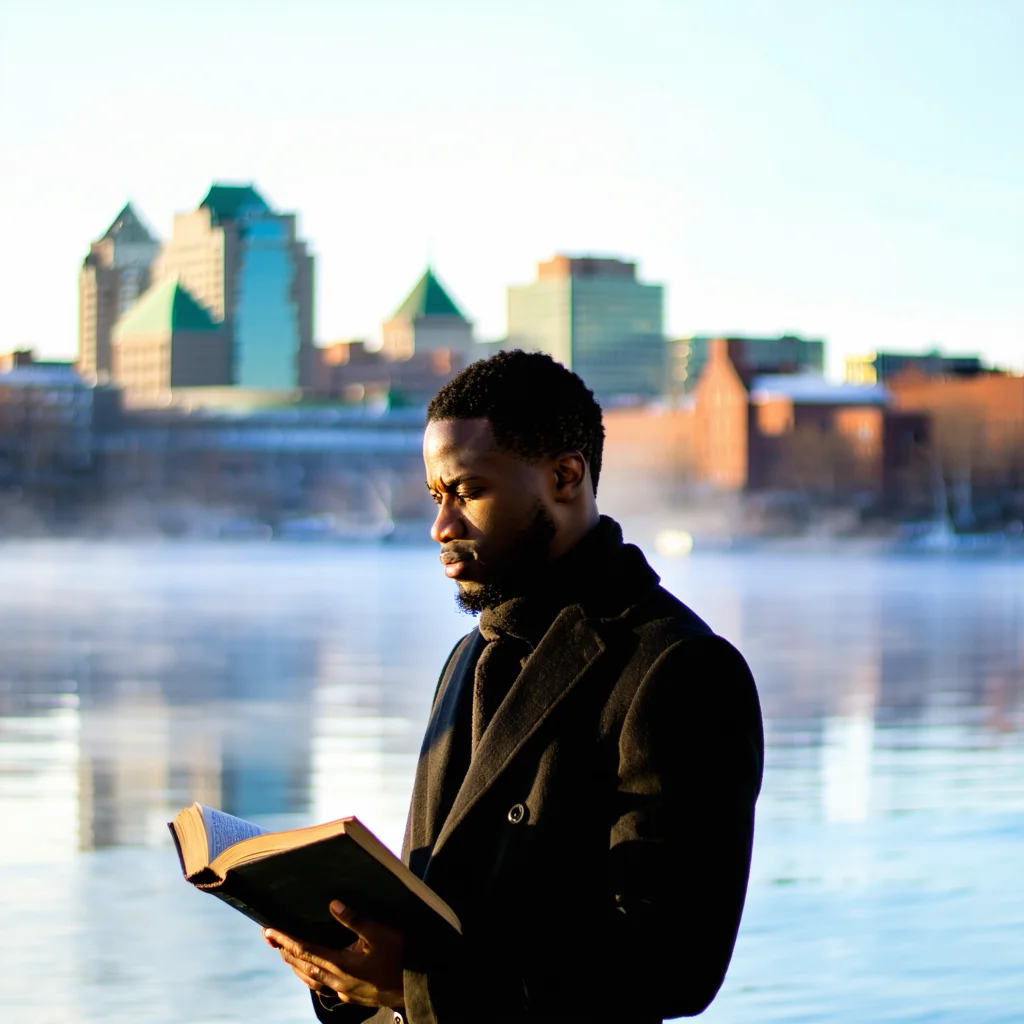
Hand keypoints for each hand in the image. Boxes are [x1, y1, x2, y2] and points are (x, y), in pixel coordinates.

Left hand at [264, 901, 405, 1009]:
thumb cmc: (400, 958)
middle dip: (285, 951)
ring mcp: (343, 991)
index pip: (306, 949)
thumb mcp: (381, 933)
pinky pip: (322, 987)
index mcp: (341, 964)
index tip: (269, 931)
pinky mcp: (351, 997)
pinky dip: (311, 977)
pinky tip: (313, 974)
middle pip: (303, 965)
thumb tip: (333, 904)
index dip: (286, 939)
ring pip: (311, 979)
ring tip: (285, 954)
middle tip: (270, 939)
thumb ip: (356, 919)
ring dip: (295, 966)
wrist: (414, 988)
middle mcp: (337, 980)